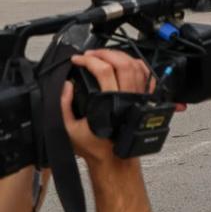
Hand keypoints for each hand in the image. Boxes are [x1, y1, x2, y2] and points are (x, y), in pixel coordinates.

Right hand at [59, 49, 153, 165]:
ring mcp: (139, 97)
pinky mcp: (145, 99)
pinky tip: (124, 61)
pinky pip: (146, 75)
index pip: (103, 71)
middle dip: (104, 53)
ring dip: (119, 55)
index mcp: (110, 103)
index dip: (88, 60)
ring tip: (104, 55)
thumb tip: (67, 85)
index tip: (77, 59)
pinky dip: (136, 63)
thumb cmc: (95, 146)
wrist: (114, 158)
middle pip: (122, 63)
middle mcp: (128, 97)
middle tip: (90, 54)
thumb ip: (64, 105)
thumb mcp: (70, 129)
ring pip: (136, 66)